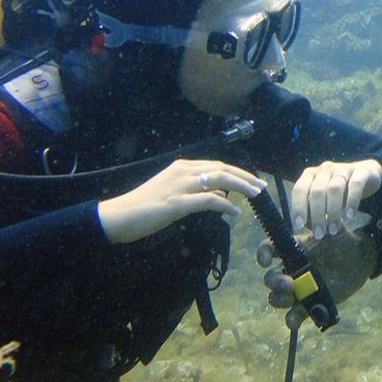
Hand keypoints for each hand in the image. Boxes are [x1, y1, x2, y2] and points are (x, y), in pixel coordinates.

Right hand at [97, 159, 264, 243]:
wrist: (119, 215)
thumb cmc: (145, 207)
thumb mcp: (175, 194)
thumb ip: (198, 193)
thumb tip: (221, 196)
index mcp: (183, 167)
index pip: (217, 165)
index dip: (238, 172)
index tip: (254, 181)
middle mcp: (183, 171)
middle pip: (222, 170)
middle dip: (245, 177)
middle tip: (262, 187)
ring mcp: (180, 186)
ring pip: (219, 181)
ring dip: (241, 187)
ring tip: (255, 196)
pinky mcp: (177, 203)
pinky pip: (207, 201)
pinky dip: (224, 205)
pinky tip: (234, 212)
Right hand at [259, 225, 374, 327]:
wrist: (361, 260)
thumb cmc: (345, 240)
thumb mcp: (334, 227)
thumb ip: (321, 220)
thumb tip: (308, 215)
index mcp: (294, 250)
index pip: (269, 250)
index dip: (262, 255)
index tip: (265, 261)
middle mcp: (292, 270)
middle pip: (269, 278)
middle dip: (274, 282)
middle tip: (289, 283)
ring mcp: (300, 288)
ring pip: (276, 297)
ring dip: (279, 299)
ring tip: (293, 296)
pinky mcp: (309, 304)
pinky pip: (293, 315)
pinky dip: (291, 320)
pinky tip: (294, 319)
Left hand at [290, 159, 381, 238]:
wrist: (367, 174)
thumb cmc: (340, 191)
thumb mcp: (324, 200)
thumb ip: (314, 210)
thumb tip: (308, 227)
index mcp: (311, 174)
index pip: (299, 189)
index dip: (298, 207)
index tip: (299, 225)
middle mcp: (325, 169)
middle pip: (317, 191)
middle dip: (317, 215)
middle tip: (320, 233)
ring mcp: (343, 168)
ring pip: (335, 189)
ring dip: (333, 212)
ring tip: (334, 229)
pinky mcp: (362, 171)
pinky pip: (356, 185)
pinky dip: (352, 201)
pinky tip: (350, 216)